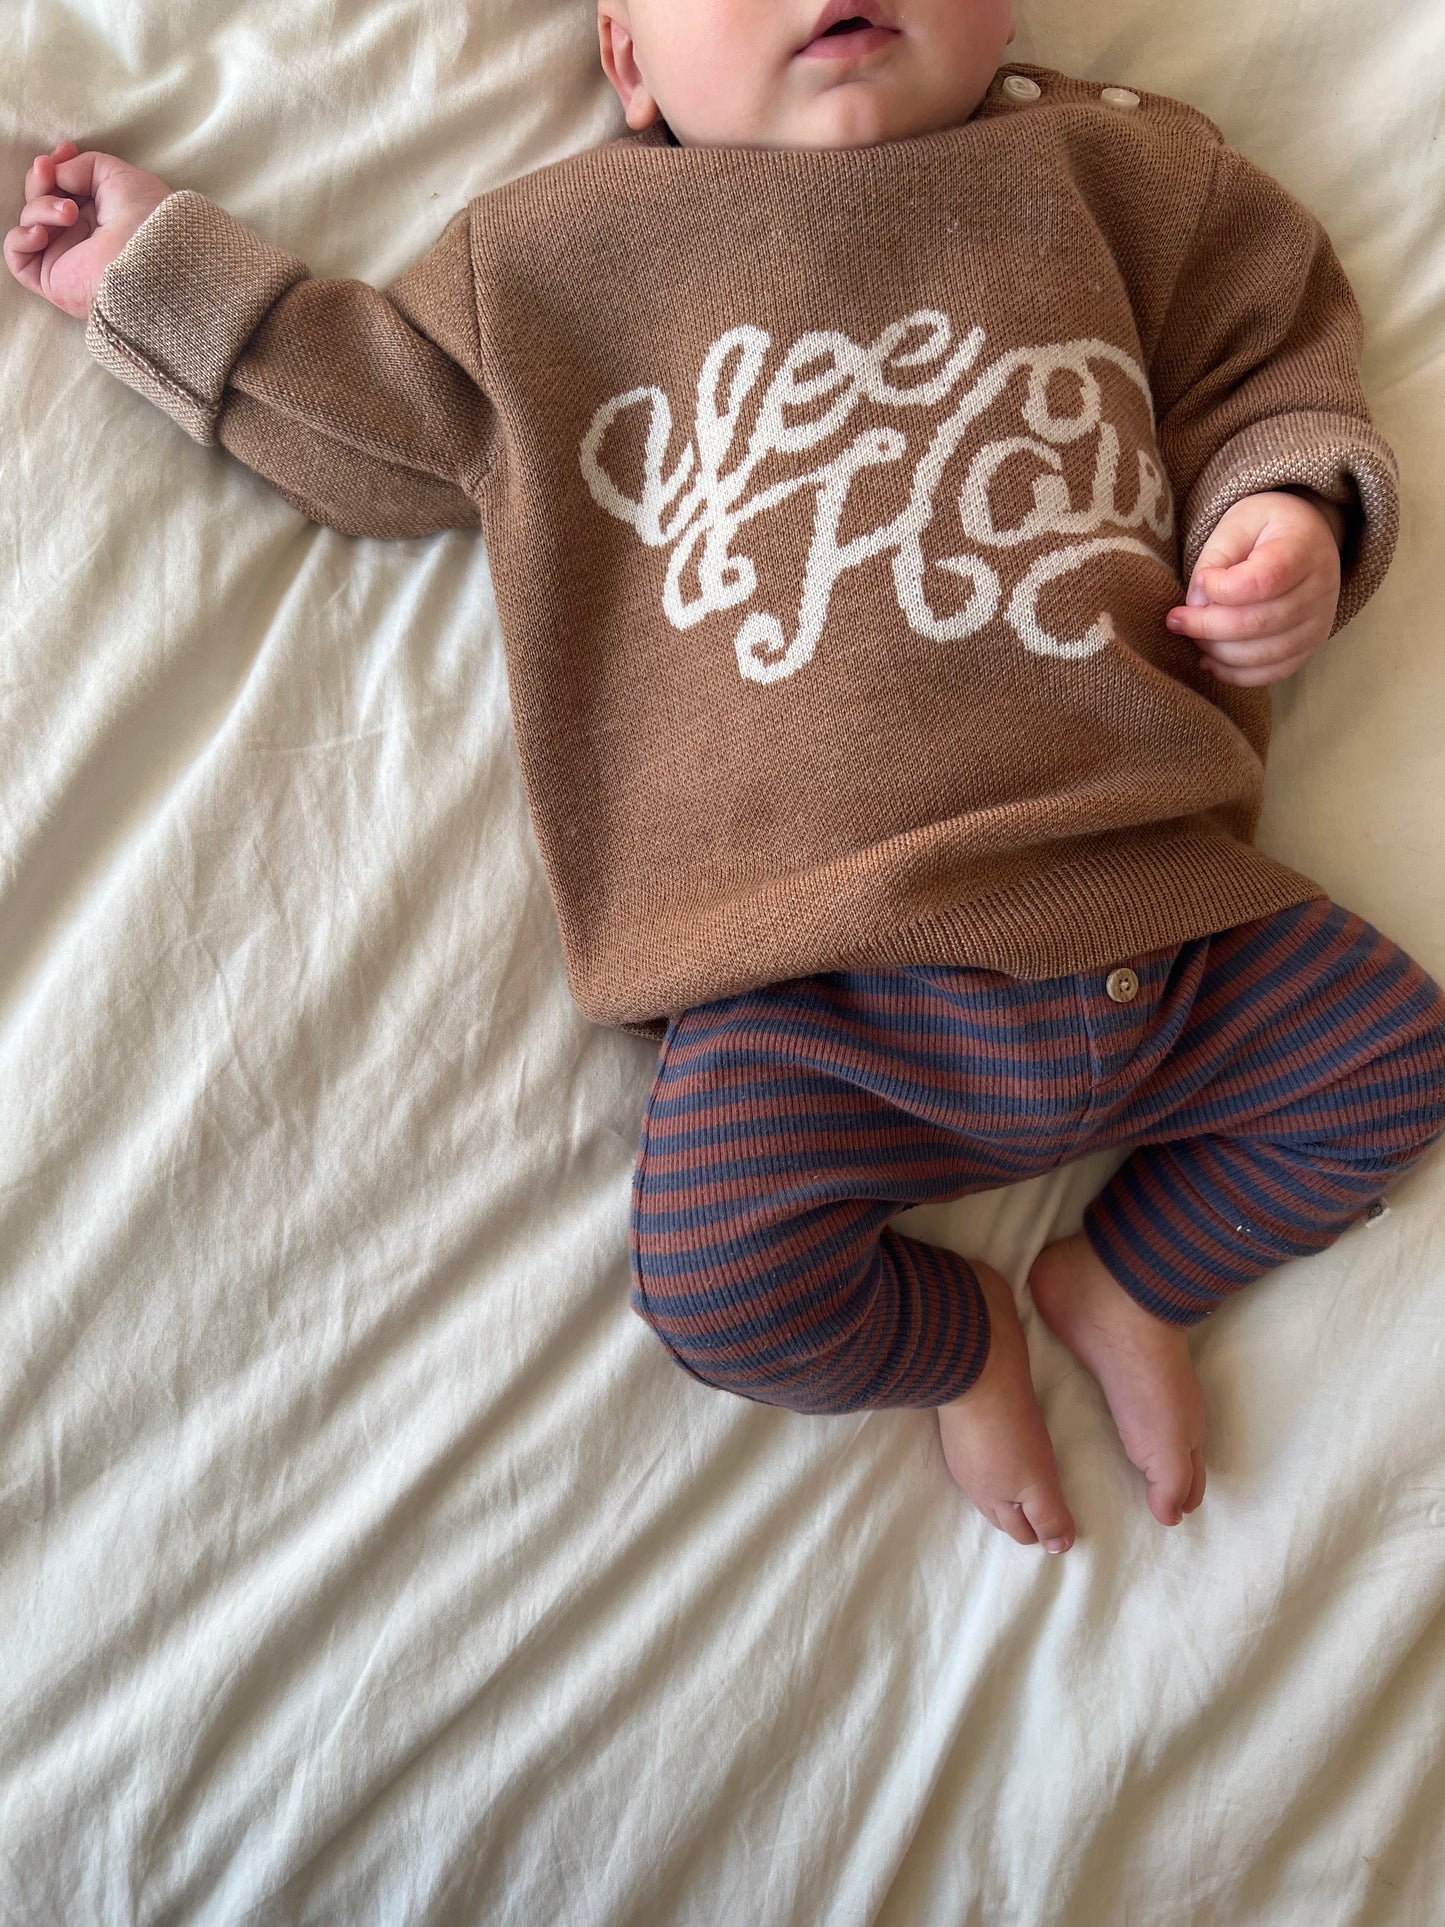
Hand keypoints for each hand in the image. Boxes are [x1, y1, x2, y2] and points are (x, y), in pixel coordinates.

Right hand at [4, 141, 173, 320]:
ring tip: (69, 212)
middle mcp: (82, 236)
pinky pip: (17, 258)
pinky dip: (20, 239)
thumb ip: (85, 166)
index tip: (64, 150)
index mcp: (100, 214)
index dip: (57, 165)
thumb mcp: (118, 175)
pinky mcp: (53, 281)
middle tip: (49, 170)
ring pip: (30, 222)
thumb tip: (58, 172)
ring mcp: (66, 259)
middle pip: (40, 199)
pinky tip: (41, 233)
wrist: (151, 258)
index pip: (63, 187)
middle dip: (40, 179)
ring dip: (41, 207)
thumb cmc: (146, 218)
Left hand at [1164, 489, 1345, 685]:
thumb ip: (1215, 558)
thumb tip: (1197, 604)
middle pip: (1260, 622)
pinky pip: (1273, 673)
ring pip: (1264, 654)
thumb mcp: (1238, 523)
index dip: (1222, 589)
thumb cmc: (1266, 528)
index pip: (1264, 581)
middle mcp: (1320, 588)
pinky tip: (1209, 660)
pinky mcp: (1310, 646)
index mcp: (1304, 548)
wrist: (1306, 538)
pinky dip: (1235, 673)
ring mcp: (1319, 622)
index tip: (1201, 581)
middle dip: (1207, 626)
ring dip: (1217, 651)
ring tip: (1192, 636)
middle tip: (1176, 620)